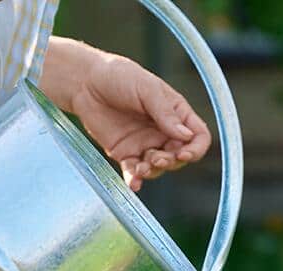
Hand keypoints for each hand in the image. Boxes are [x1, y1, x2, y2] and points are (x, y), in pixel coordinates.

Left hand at [42, 39, 211, 190]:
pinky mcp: (126, 153)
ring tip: (141, 167)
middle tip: (156, 158)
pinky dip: (136, 180)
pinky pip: (135, 172)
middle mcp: (163, 131)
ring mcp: (145, 144)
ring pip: (159, 168)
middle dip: (171, 162)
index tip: (183, 153)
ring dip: (154, 171)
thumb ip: (166, 113)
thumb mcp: (146, 88)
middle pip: (180, 156)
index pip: (198, 136)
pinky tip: (133, 183)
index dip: (196, 148)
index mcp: (176, 113)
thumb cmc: (118, 76)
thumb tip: (187, 136)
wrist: (84, 82)